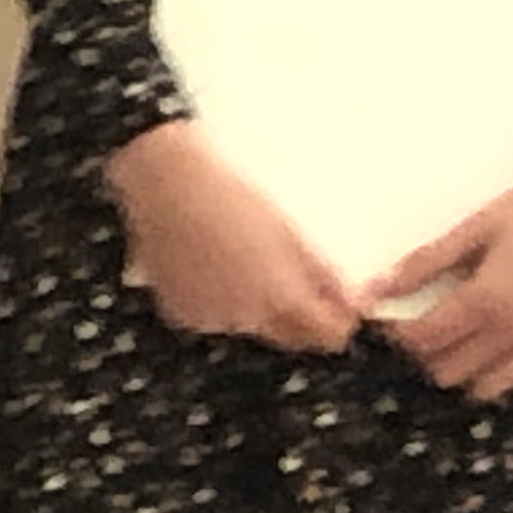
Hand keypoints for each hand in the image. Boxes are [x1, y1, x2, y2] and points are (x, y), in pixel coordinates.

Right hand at [102, 119, 360, 353]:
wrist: (161, 177)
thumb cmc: (227, 190)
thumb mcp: (286, 227)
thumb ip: (321, 272)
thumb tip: (351, 300)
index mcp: (281, 296)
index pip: (329, 335)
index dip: (338, 318)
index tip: (338, 300)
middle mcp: (247, 317)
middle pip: (290, 335)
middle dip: (298, 314)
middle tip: (291, 275)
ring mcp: (209, 316)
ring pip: (249, 323)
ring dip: (254, 304)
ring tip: (240, 259)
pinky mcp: (178, 309)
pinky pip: (211, 314)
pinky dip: (215, 298)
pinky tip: (208, 264)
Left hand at [369, 155, 512, 399]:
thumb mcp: (476, 228)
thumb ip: (426, 262)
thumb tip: (377, 287)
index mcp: (488, 302)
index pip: (425, 340)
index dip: (398, 334)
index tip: (388, 317)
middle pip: (452, 369)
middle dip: (426, 352)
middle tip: (420, 322)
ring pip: (491, 384)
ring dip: (466, 367)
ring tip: (459, 335)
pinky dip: (512, 371)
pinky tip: (503, 343)